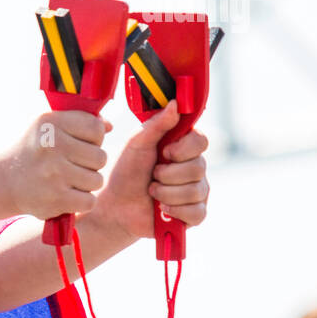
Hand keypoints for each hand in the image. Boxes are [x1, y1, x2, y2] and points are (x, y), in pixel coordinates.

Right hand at [0, 110, 110, 219]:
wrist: (3, 180)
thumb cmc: (34, 151)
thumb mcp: (49, 126)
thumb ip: (79, 122)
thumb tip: (108, 126)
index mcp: (52, 123)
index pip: (96, 128)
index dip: (93, 138)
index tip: (78, 143)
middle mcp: (52, 145)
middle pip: (100, 156)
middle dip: (90, 163)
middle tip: (70, 165)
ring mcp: (54, 173)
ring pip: (96, 180)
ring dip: (85, 183)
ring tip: (66, 180)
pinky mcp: (56, 198)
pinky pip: (89, 201)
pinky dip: (80, 201)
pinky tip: (66, 194)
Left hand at [94, 99, 209, 240]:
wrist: (114, 206)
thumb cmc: (125, 172)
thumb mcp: (137, 144)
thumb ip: (157, 124)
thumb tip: (176, 103)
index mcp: (183, 148)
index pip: (202, 141)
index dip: (183, 149)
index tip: (164, 152)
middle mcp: (194, 168)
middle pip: (199, 167)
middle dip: (167, 174)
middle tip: (152, 176)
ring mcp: (197, 191)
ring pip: (196, 191)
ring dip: (166, 193)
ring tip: (151, 192)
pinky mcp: (194, 214)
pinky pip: (197, 213)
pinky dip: (175, 211)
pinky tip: (161, 209)